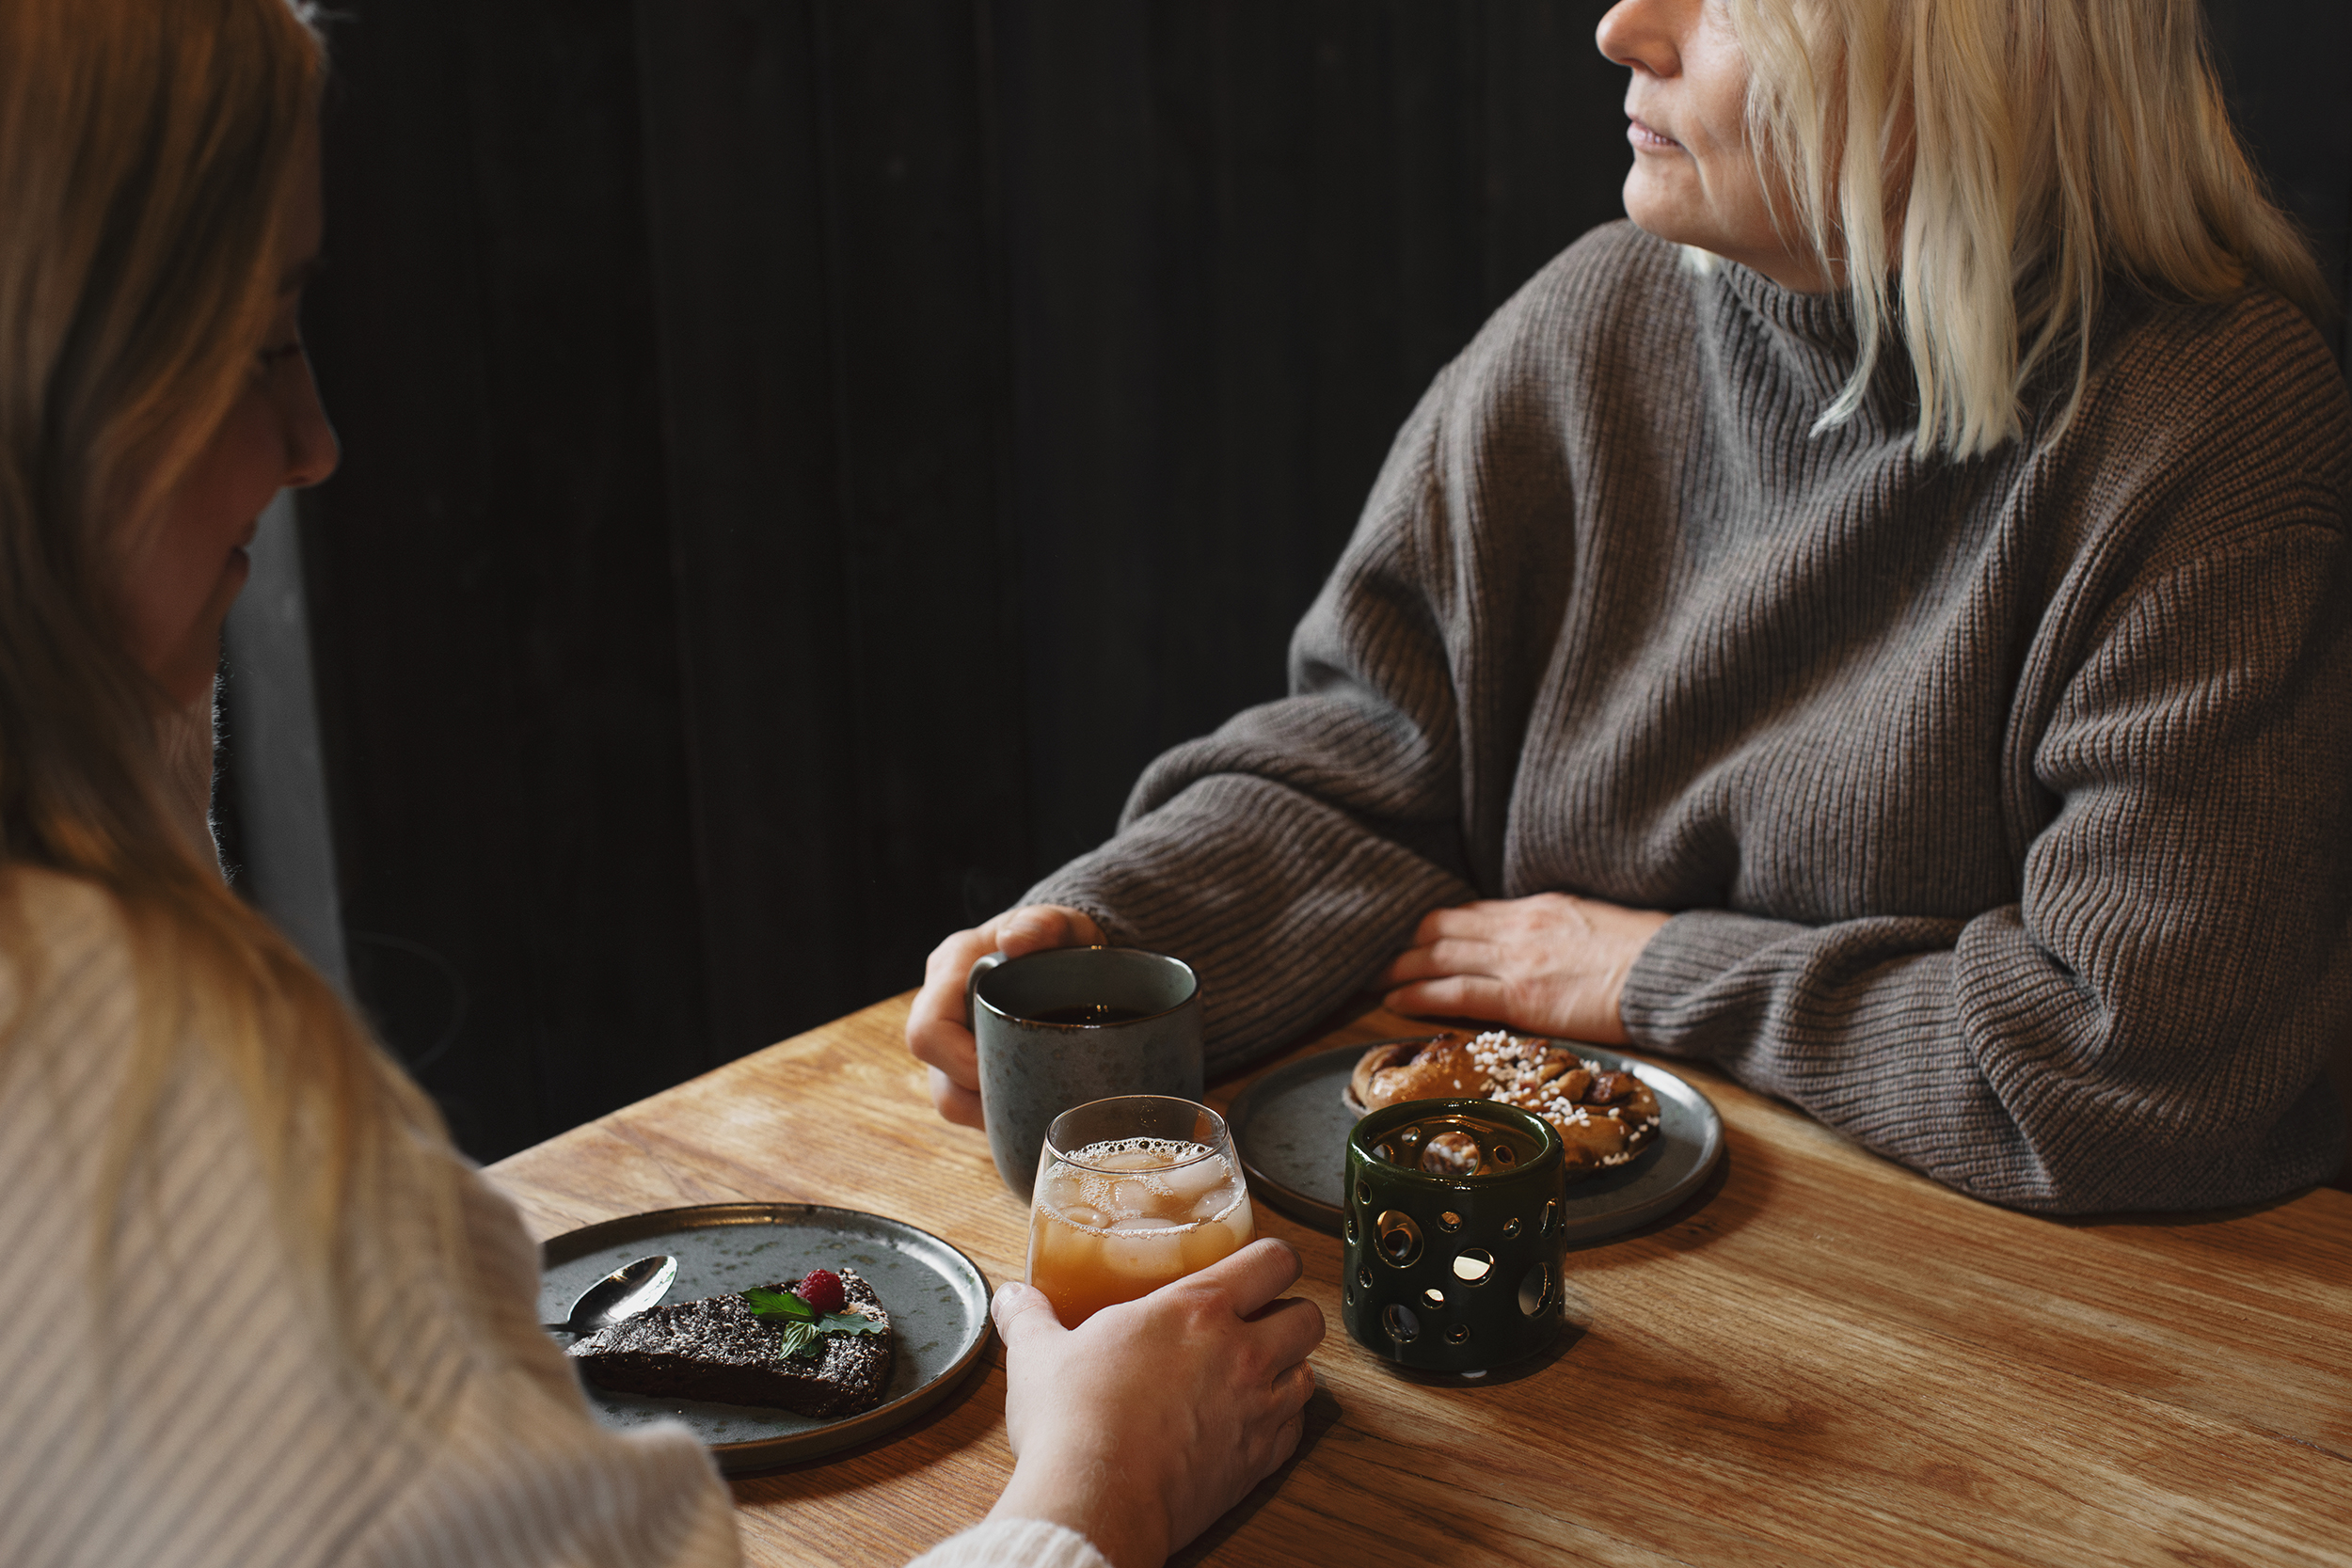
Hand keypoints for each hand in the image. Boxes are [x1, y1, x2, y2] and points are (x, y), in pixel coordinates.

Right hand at [907, 904, 1105, 1125]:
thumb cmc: (1057, 935)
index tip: (1013, 1067)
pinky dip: (999, 1109)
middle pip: (938, 1078)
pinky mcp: (965, 1061)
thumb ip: (1043, 924)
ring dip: (992, 1111)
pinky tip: (1032, 1105)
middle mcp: (940, 1007)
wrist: (1063, 948)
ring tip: (1039, 1106)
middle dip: (984, 1099)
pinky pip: (970, 1101)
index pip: (929, 1032)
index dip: (962, 1065)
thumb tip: (1014, 941)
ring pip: (952, 1098)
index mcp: (950, 969)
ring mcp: (951, 1039)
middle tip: (1037, 1097)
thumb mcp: (1060, 923)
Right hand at [987, 1239, 1324, 1567]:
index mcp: (1197, 1309)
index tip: (1259, 1269)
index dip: (1273, 1261)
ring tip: (1258, 1375)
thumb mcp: (1040, 1355)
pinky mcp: (1259, 1461)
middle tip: (1260, 1324)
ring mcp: (1257, 1409)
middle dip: (1289, 1315)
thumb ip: (1030, 1318)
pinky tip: (1249, 1425)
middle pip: (1308, 1316)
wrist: (1097, 1500)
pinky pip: (1295, 1431)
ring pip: (1310, 1374)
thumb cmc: (1074, 1422)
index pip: (1273, 1260)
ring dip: (1290, 1370)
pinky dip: (1281, 1424)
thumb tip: (1012, 1298)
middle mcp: (1241, 1353)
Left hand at [1379, 892, 1670, 1044]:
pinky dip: (1418, 994)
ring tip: (1370, 980)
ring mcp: (1515, 960)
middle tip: (1371, 955)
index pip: (1466, 912)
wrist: (1668, 970)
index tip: (1405, 935)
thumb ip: (1553, 928)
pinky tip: (1395, 1000)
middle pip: (1440, 928)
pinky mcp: (1521, 995)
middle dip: (1402, 942)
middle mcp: (1517, 927)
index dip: (1429, 925)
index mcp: (1535, 908)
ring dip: (1398, 968)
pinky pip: (1454, 992)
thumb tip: (1532, 940)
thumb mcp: (1591, 922)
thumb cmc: (1644, 953)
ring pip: (1437, 956)